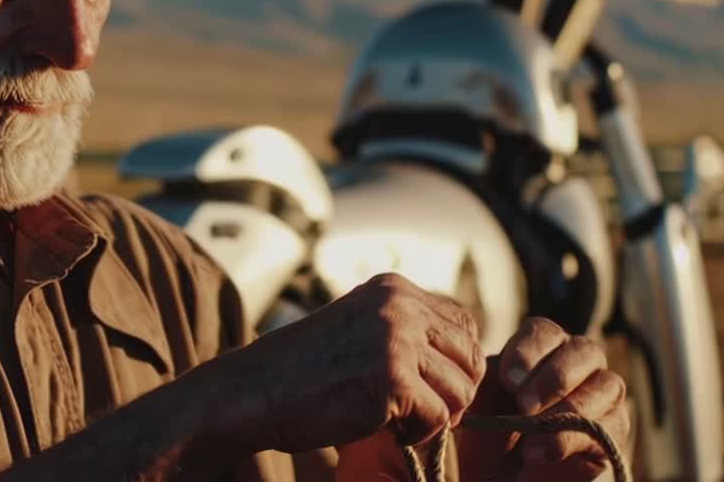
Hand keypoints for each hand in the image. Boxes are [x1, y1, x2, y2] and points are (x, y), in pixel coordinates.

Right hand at [217, 273, 485, 453]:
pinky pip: (439, 418)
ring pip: (462, 390)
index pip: (463, 322)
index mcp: (392, 288)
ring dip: (437, 415)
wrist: (252, 391)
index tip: (429, 385)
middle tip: (418, 409)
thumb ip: (405, 332)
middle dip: (453, 391)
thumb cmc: (302, 371)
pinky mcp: (393, 378)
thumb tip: (463, 362)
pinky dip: (419, 434)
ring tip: (397, 419)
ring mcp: (397, 339)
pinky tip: (388, 429)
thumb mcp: (360, 329)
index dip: (455, 361)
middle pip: (470, 356)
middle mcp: (399, 305)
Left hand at [458, 318, 630, 481]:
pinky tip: (539, 451)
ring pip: (606, 385)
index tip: (507, 380)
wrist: (503, 473)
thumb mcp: (480, 400)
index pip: (544, 331)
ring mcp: (603, 394)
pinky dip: (570, 439)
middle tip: (524, 404)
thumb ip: (482, 379)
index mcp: (543, 347)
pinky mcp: (613, 431)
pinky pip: (607, 427)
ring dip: (567, 409)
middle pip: (584, 350)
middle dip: (554, 377)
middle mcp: (579, 363)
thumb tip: (480, 369)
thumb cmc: (491, 429)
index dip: (528, 350)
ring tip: (532, 431)